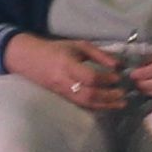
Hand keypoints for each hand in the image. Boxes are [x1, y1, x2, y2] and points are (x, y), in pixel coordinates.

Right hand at [3, 33, 132, 110]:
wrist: (28, 59)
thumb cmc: (56, 50)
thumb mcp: (79, 46)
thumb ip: (100, 54)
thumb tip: (120, 65)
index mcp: (67, 65)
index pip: (89, 77)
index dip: (106, 79)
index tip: (119, 77)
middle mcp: (63, 81)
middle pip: (87, 94)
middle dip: (108, 96)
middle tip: (124, 93)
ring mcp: (61, 91)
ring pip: (84, 102)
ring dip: (104, 104)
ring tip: (121, 103)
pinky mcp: (61, 97)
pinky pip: (79, 104)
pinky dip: (95, 106)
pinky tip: (108, 105)